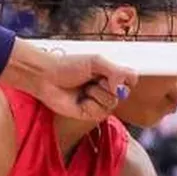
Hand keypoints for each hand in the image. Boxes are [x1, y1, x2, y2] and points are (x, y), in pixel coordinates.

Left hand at [13, 44, 136, 121]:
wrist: (45, 77)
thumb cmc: (68, 65)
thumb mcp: (95, 62)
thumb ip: (117, 71)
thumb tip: (125, 87)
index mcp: (109, 75)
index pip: (131, 79)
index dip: (123, 77)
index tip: (108, 72)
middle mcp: (106, 89)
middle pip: (123, 93)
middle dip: (106, 84)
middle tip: (90, 79)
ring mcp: (98, 102)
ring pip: (112, 103)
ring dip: (96, 93)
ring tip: (83, 88)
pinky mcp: (89, 114)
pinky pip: (100, 112)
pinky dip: (90, 104)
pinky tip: (79, 99)